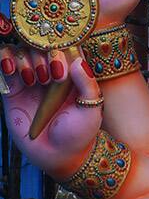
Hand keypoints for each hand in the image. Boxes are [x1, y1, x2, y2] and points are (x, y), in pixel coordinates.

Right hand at [1, 49, 101, 175]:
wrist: (59, 154)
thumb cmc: (80, 133)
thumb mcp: (91, 109)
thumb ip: (87, 84)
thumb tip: (76, 61)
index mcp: (73, 73)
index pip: (64, 45)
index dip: (61, 47)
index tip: (62, 65)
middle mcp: (51, 72)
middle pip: (40, 44)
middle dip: (44, 56)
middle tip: (50, 79)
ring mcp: (31, 79)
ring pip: (22, 50)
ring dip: (26, 60)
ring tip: (34, 81)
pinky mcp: (12, 88)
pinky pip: (4, 63)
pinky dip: (5, 59)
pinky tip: (12, 71)